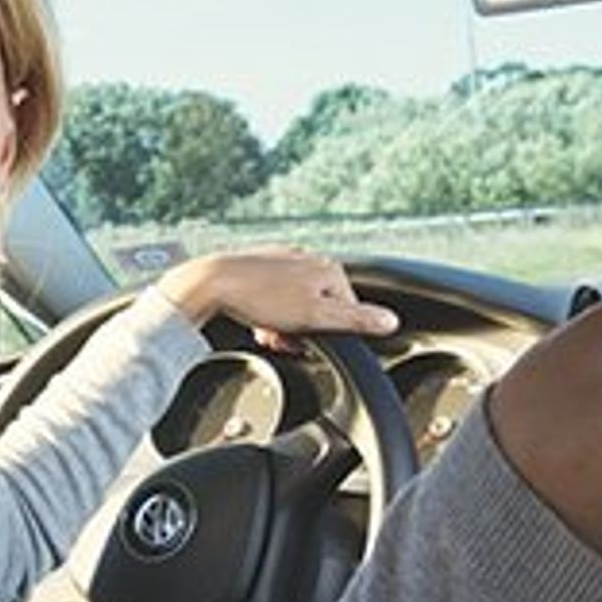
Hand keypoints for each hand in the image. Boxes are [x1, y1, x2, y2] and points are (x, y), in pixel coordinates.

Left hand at [157, 247, 398, 349]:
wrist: (211, 284)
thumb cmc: (260, 298)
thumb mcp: (314, 316)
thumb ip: (355, 320)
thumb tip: (390, 322)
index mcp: (328, 269)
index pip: (348, 311)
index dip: (329, 334)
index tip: (308, 342)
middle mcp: (308, 260)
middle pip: (320, 309)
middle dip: (303, 330)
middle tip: (283, 339)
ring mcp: (284, 262)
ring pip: (295, 306)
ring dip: (284, 326)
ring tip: (267, 330)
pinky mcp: (261, 268)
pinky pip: (274, 300)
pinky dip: (268, 315)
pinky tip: (256, 321)